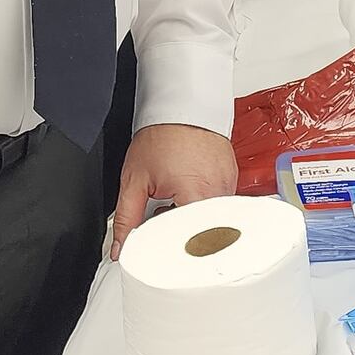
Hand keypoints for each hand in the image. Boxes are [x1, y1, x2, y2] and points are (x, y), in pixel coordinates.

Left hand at [111, 123, 236, 260]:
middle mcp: (219, 196)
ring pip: (214, 224)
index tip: (156, 244)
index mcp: (196, 197)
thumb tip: (120, 245)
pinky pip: (221, 207)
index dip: (168, 248)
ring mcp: (229, 187)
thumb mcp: (135, 178)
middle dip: (181, 236)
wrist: (182, 106)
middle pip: (203, 237)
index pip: (186, 244)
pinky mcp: (233, 180)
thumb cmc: (162, 135)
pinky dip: (203, 207)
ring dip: (193, 222)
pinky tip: (189, 191)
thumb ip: (126, 217)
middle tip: (164, 217)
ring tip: (176, 201)